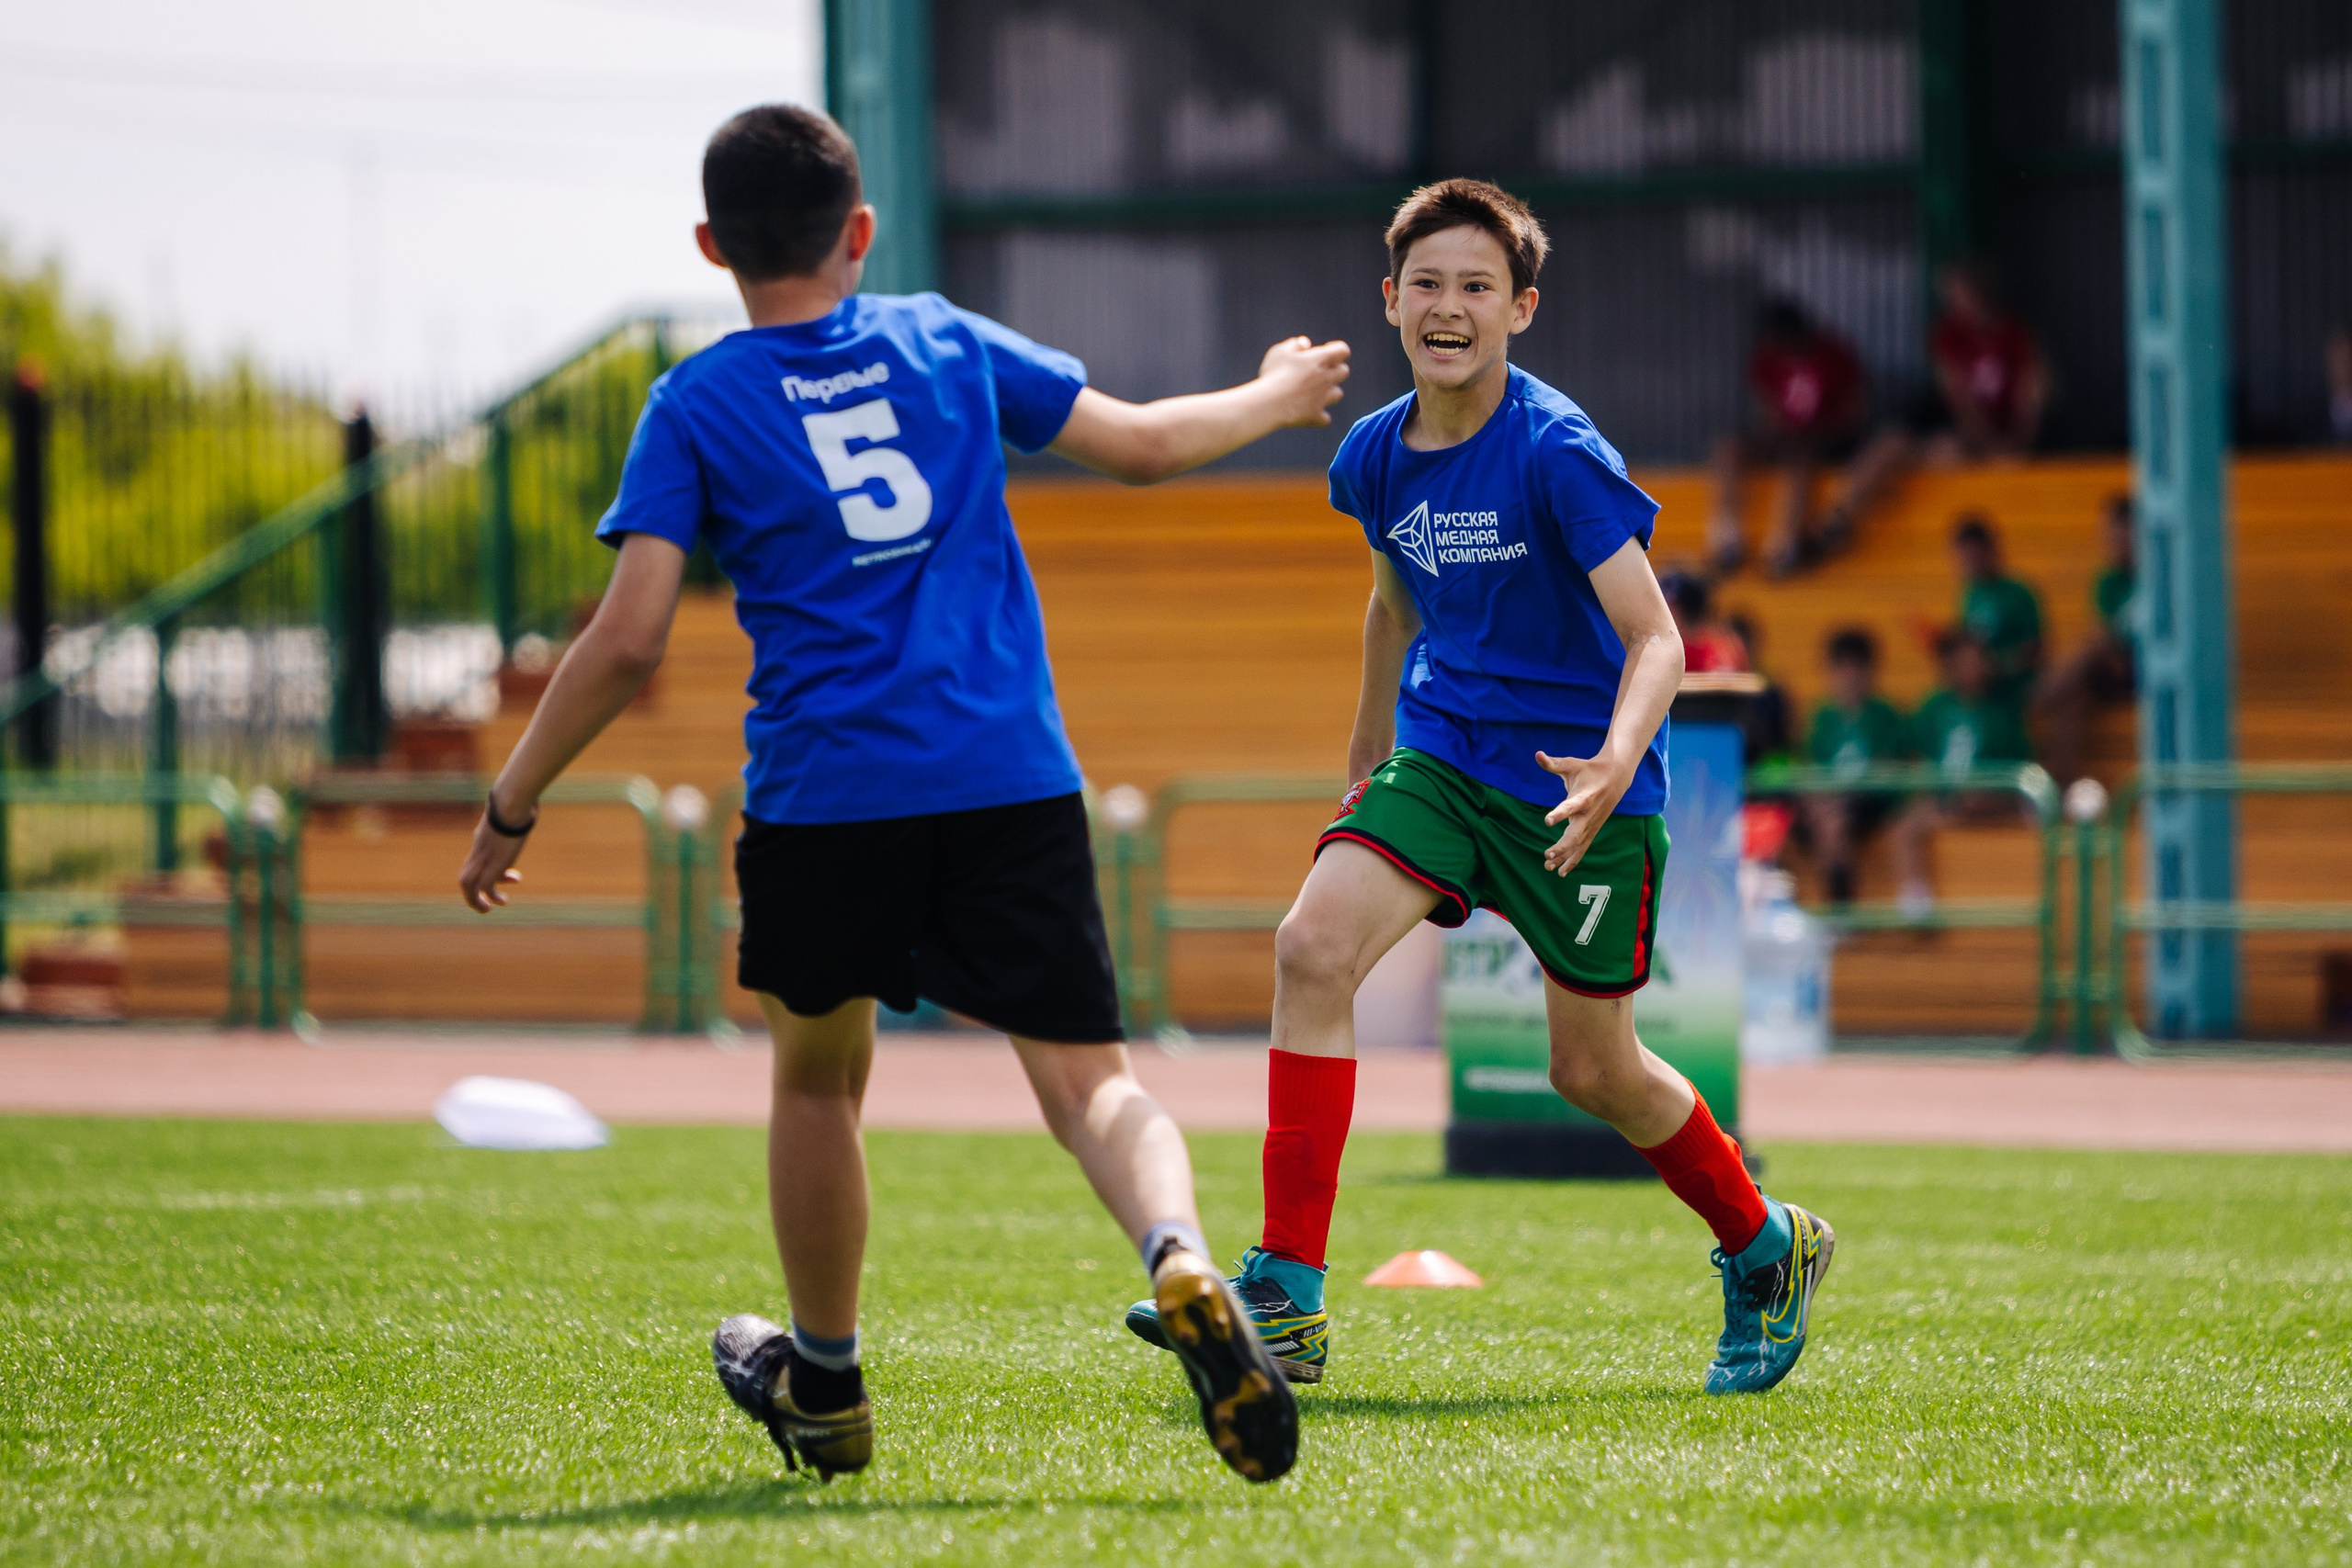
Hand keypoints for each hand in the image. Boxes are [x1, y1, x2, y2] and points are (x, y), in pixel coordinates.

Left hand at [458, 812, 528, 912]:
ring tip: (487, 910)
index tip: (513, 876)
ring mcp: (483, 858)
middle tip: (485, 904)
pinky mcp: (492, 864)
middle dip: (471, 894)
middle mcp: (478, 851)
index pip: (479, 861)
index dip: (492, 873)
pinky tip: (502, 901)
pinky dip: (490, 898)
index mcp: (482, 839)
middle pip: (464, 877)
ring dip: (474, 901)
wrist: (510, 804)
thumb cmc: (517, 802)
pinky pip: (484, 887)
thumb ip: (518, 813)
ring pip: (466, 885)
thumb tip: (532, 804)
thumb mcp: (514, 810)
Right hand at [1257, 336, 1349, 427]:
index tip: (1324, 350)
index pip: (1342, 350)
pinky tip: (1308, 413)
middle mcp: (1327, 378)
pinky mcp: (1316, 416)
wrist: (1270, 403)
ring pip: (1338, 394)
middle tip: (1318, 371)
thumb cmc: (1274, 374)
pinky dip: (1319, 416)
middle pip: (1343, 371)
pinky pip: (1325, 418)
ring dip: (1329, 392)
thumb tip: (1306, 344)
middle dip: (1334, 370)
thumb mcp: (1279, 352)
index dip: (1335, 349)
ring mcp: (1323, 398)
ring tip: (1313, 392)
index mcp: (1320, 359)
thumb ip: (1294, 345)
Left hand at [1536, 750, 1630, 875]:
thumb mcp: (1572, 764)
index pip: (1571, 807)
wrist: (1617, 777)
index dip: (1559, 814)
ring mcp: (1592, 825)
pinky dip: (1572, 861)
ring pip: (1579, 846)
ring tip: (1548, 867)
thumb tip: (1537, 754)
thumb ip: (1554, 764)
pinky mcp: (1592, 830)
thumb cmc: (1590, 770)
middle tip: (1547, 854)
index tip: (1547, 820)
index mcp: (1584, 797)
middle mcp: (1588, 815)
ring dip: (1564, 857)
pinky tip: (1561, 872)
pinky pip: (1582, 849)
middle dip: (1562, 846)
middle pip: (1576, 834)